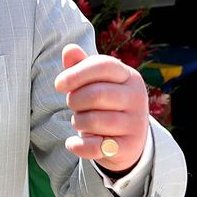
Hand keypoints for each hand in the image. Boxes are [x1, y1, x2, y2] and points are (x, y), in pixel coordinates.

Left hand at [55, 44, 149, 171]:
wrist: (125, 139)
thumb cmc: (104, 103)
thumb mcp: (93, 82)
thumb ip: (80, 65)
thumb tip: (69, 49)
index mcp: (129, 77)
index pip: (104, 65)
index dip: (76, 73)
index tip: (58, 85)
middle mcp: (137, 98)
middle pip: (96, 94)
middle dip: (74, 100)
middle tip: (72, 105)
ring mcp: (136, 124)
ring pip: (95, 120)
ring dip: (77, 121)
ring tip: (80, 121)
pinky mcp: (129, 147)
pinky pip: (96, 147)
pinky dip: (78, 146)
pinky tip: (72, 143)